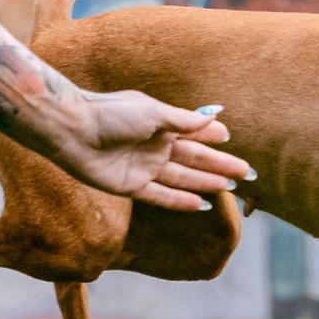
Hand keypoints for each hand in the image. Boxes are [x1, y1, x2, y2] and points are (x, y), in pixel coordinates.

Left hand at [52, 94, 255, 212]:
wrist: (72, 130)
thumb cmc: (111, 114)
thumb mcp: (153, 112)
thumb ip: (183, 120)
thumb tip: (214, 116)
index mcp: (161, 124)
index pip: (194, 132)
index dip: (213, 136)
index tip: (230, 138)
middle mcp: (155, 146)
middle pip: (195, 158)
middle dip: (220, 164)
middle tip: (246, 172)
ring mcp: (144, 167)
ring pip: (182, 177)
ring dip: (206, 182)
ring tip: (229, 187)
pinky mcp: (131, 186)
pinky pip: (161, 196)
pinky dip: (181, 201)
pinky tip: (201, 205)